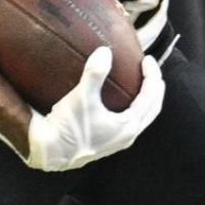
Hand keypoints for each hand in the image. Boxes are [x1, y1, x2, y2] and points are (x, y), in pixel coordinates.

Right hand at [22, 47, 165, 171]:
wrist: (50, 152)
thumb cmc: (68, 127)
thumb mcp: (82, 97)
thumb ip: (95, 74)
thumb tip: (105, 52)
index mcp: (128, 125)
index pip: (151, 96)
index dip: (152, 75)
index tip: (146, 59)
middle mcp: (128, 136)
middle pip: (152, 109)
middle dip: (155, 88)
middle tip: (149, 69)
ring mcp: (118, 142)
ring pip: (142, 118)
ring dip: (146, 100)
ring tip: (139, 83)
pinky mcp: (107, 143)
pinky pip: (130, 123)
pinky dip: (133, 109)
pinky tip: (120, 102)